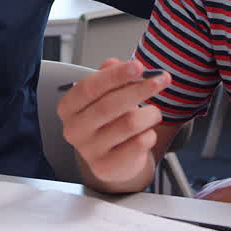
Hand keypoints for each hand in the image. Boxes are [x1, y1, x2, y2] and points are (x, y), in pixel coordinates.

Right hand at [58, 58, 170, 189]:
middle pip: (109, 105)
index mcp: (68, 107)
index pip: (90, 87)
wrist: (111, 159)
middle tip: (162, 79)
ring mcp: (89, 151)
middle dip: (140, 89)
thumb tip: (115, 63)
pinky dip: (150, 134)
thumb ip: (110, 77)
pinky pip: (138, 144)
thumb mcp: (105, 95)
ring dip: (149, 114)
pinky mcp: (107, 167)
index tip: (138, 66)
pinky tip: (147, 132)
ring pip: (128, 124)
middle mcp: (74, 129)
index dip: (115, 76)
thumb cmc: (108, 121)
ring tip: (154, 112)